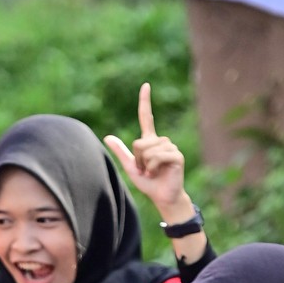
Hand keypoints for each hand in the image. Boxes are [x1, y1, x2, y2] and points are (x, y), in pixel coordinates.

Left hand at [104, 83, 191, 223]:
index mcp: (151, 141)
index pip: (146, 117)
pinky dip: (153, 167)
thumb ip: (120, 152)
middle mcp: (162, 141)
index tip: (145, 85)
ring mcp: (170, 147)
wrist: (163, 197)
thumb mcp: (130, 167)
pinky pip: (156, 156)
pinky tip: (158, 173)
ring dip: (145, 164)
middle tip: (145, 170)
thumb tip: (107, 137)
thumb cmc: (149, 184)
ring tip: (152, 172)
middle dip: (137, 159)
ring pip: (147, 150)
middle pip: (139, 142)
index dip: (145, 101)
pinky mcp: (176, 155)